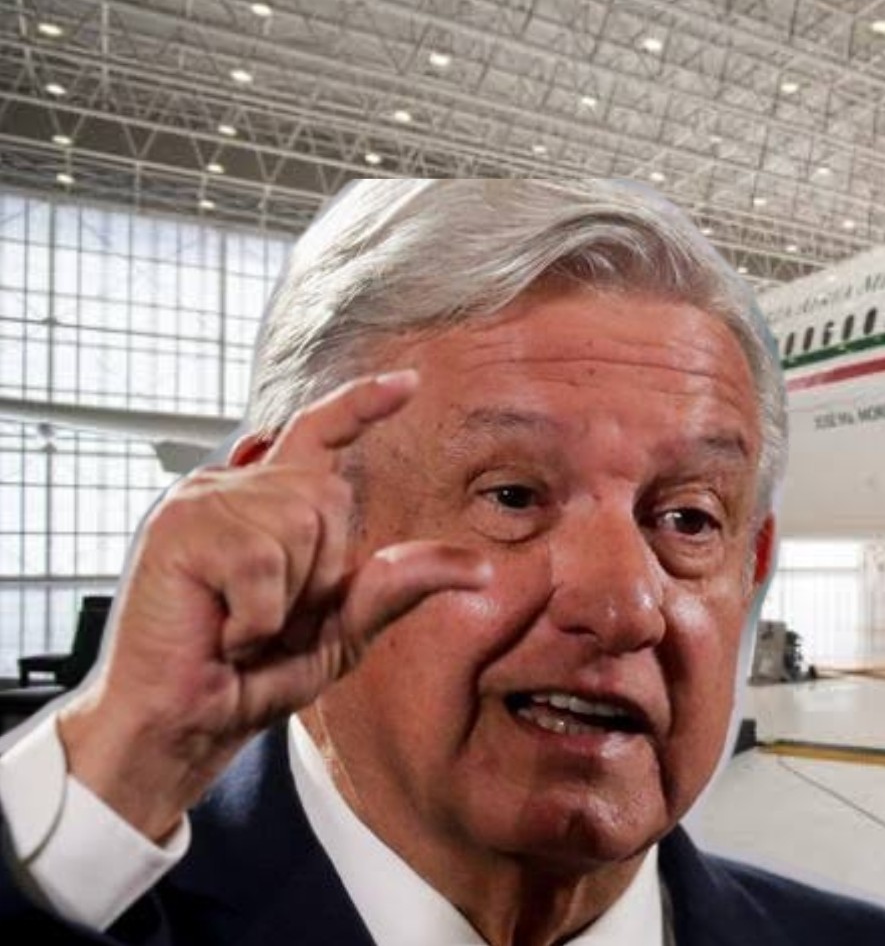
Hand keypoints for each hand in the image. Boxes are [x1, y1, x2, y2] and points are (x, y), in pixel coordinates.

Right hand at [57, 371, 492, 840]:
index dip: (363, 405)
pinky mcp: (178, 530)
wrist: (181, 726)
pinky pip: (263, 563)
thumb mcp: (343, 629)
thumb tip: (479, 567)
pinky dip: (258, 618)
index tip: (410, 384)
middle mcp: (229, 487)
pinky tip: (221, 635)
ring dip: (285, 599)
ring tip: (239, 626)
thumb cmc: (250, 678)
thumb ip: (398, 585)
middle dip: (318, 574)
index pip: (319, 433)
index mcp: (265, 502)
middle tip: (266, 621)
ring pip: (300, 526)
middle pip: (328, 494)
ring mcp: (199, 502)